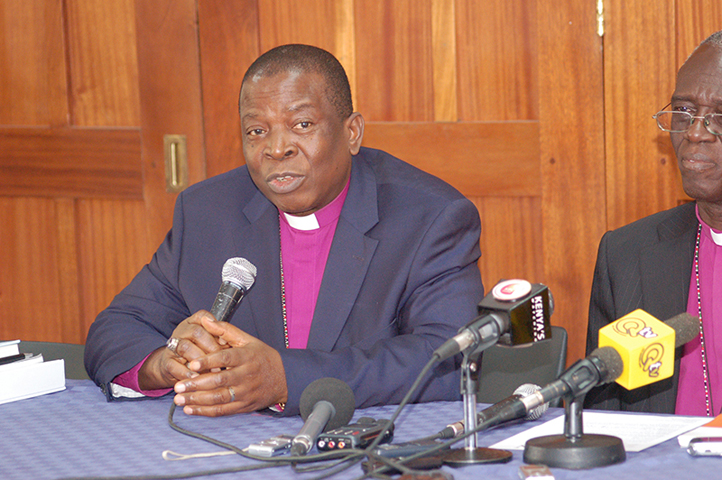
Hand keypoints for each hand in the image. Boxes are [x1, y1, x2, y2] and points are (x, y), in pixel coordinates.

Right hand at [138, 310, 226, 389]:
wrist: (175, 368)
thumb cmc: (199, 353)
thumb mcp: (211, 343)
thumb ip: (220, 339)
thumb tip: (230, 344)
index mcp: (194, 322)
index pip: (204, 316)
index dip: (216, 328)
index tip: (225, 341)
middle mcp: (182, 330)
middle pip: (196, 332)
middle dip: (211, 347)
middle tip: (222, 361)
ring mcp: (173, 345)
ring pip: (185, 347)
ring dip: (200, 360)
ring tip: (213, 372)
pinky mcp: (167, 361)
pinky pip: (174, 365)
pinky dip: (186, 373)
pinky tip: (197, 378)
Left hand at [173, 317, 287, 416]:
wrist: (284, 378)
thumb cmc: (262, 357)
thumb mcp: (248, 340)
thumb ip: (225, 330)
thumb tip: (206, 320)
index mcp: (247, 357)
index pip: (226, 358)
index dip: (209, 361)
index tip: (192, 364)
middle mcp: (247, 375)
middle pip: (220, 381)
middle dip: (197, 385)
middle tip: (178, 386)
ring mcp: (245, 392)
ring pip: (219, 398)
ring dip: (198, 400)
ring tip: (179, 399)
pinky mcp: (244, 406)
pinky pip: (223, 411)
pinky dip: (205, 411)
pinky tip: (190, 409)